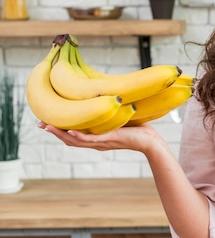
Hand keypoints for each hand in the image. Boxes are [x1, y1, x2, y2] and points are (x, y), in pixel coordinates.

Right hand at [39, 122, 161, 153]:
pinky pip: (91, 139)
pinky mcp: (110, 139)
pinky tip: (69, 130)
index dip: (58, 129)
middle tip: (40, 124)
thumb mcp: (117, 119)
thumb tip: (101, 96)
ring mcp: (102, 142)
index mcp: (96, 138)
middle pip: (69, 140)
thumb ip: (107, 112)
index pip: (73, 135)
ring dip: (60, 134)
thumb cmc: (137, 129)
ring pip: (75, 141)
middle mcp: (96, 142)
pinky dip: (78, 136)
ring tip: (47, 126)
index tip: (45, 121)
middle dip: (53, 132)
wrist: (151, 140)